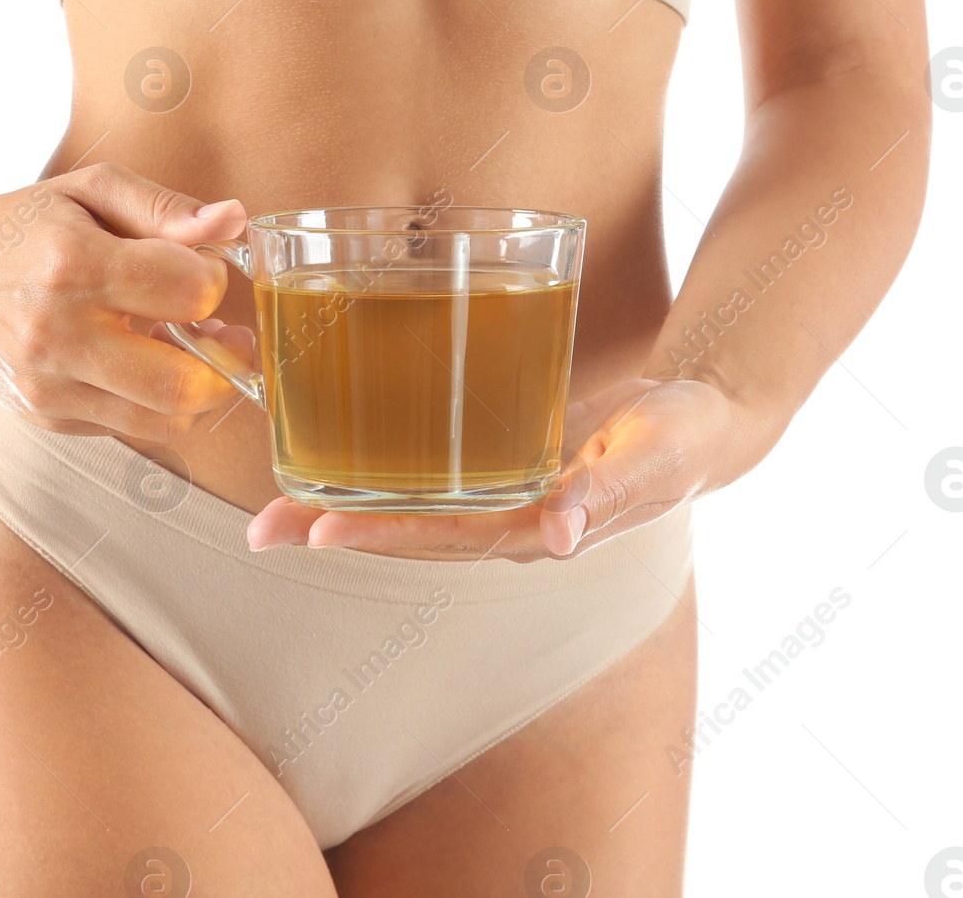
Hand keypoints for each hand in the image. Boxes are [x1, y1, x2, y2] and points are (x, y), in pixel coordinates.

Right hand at [0, 162, 254, 439]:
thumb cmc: (29, 223)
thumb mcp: (92, 190)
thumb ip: (166, 206)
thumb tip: (234, 222)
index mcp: (73, 264)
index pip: (189, 293)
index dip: (212, 280)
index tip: (200, 269)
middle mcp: (56, 335)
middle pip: (183, 384)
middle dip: (224, 359)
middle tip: (223, 333)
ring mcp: (47, 386)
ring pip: (164, 420)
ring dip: (195, 389)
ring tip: (186, 349)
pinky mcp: (45, 417)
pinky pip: (132, 427)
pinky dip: (151, 400)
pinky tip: (138, 360)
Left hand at [245, 375, 740, 561]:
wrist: (700, 424)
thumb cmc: (683, 436)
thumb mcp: (658, 455)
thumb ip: (611, 491)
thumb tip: (561, 533)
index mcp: (541, 527)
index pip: (449, 538)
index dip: (385, 535)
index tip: (321, 533)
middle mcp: (509, 522)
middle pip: (410, 534)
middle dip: (336, 532)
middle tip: (262, 531)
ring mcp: (499, 498)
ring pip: (410, 511)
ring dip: (342, 510)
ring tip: (271, 514)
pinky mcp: (495, 466)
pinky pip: (428, 478)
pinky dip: (377, 473)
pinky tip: (331, 456)